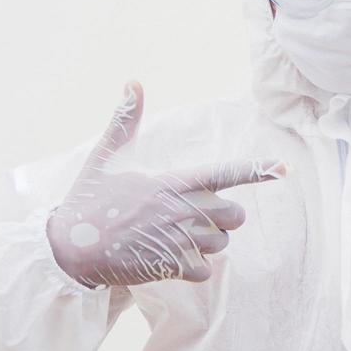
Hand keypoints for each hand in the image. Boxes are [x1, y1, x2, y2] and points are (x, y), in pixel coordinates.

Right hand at [45, 81, 286, 287]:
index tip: (283, 168)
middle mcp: (177, 210)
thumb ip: (126, 121)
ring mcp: (174, 241)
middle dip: (225, 216)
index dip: (255, 170)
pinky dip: (196, 268)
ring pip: (220, 243)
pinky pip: (205, 270)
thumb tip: (134, 81)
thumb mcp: (105, 157)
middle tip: (200, 216)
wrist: (67, 248)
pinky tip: (173, 259)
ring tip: (178, 237)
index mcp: (169, 182)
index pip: (222, 173)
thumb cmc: (88, 200)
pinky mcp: (168, 267)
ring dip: (209, 242)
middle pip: (232, 214)